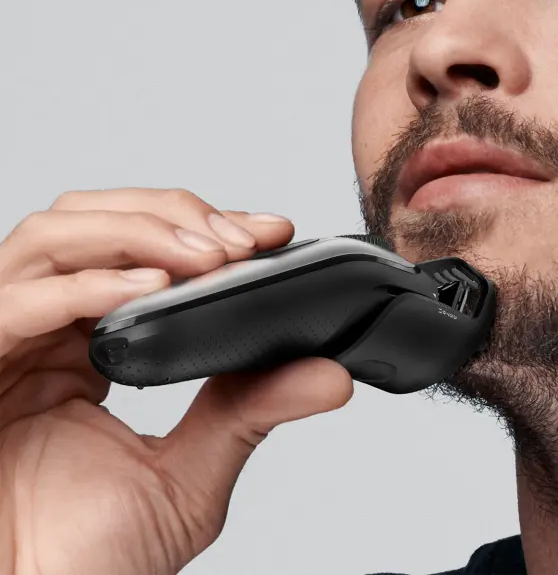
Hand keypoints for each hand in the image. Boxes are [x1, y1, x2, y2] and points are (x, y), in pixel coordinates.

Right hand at [0, 188, 353, 574]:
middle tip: (239, 241)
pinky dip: (88, 283)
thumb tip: (328, 375)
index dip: (203, 226)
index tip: (267, 232)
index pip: (141, 249)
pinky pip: (17, 301)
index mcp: (92, 342)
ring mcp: (8, 339)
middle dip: (173, 214)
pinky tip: (148, 289)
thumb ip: (250, 411)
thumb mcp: (188, 474)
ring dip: (139, 232)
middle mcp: (47, 328)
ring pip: (56, 236)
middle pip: (94, 219)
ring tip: (204, 260)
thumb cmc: (85, 558)